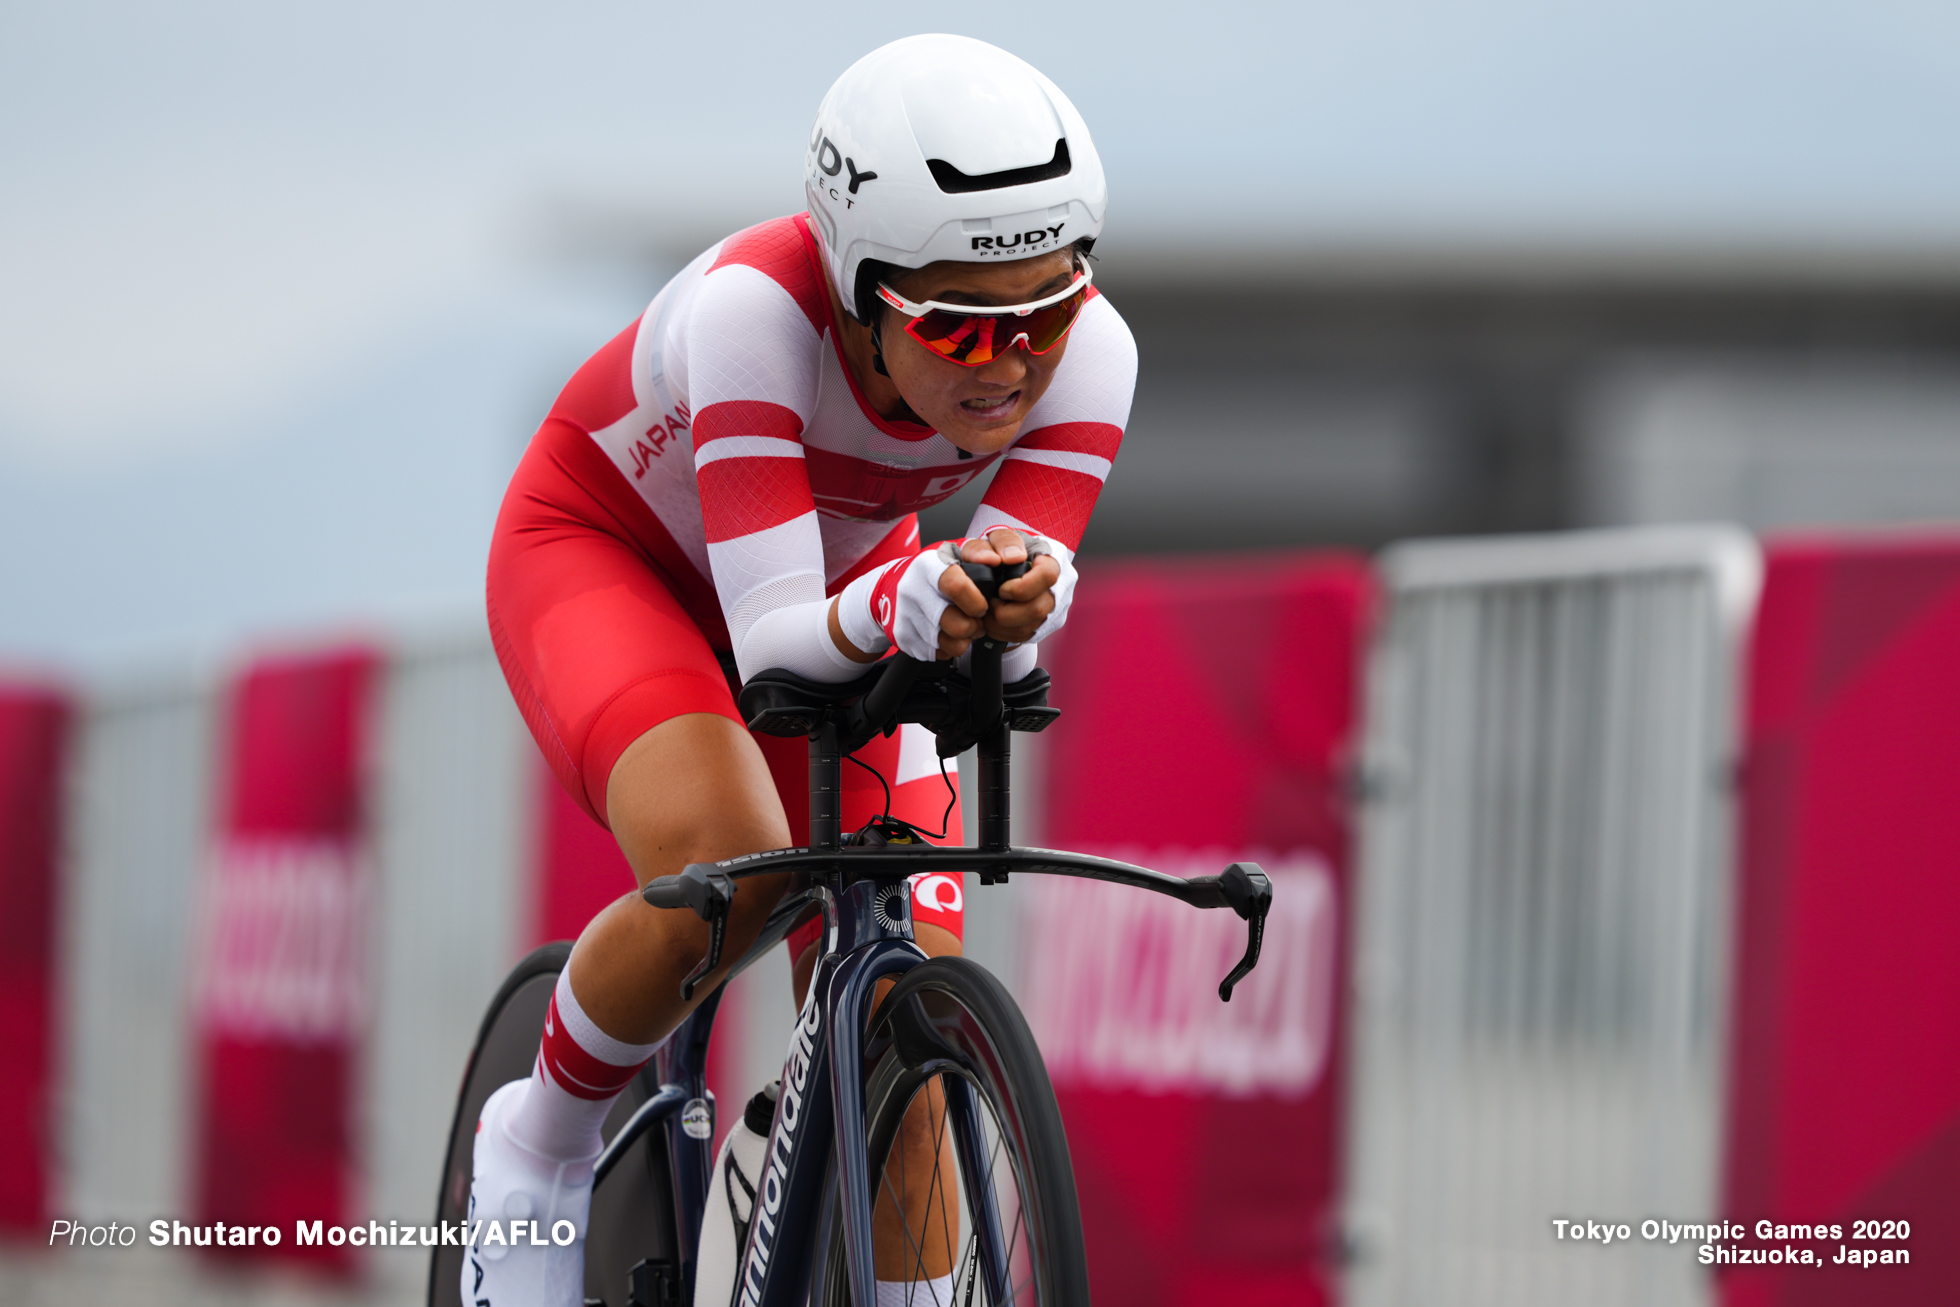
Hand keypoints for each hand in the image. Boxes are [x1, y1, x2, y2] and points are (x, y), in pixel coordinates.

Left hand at [935, 528, 1060, 654]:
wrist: (1009, 563)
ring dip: (1001, 625)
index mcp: (1052, 561)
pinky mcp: (1045, 625)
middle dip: (1006, 612)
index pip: (1047, 577)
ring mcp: (1054, 609)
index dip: (1021, 588)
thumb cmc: (1005, 549)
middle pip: (1038, 609)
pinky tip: (993, 621)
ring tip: (987, 612)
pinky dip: (1004, 633)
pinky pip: (1025, 636)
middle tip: (989, 603)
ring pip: (1030, 628)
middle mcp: (1059, 587)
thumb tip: (1010, 557)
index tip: (1001, 589)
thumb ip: (1002, 542)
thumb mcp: (999, 537)